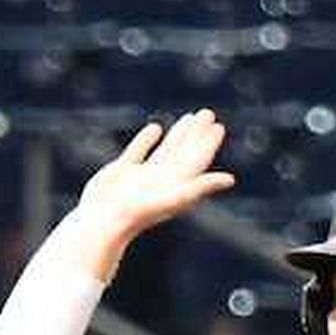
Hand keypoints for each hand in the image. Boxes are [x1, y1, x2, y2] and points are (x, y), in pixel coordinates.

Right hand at [76, 108, 234, 244]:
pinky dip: (148, 139)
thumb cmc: (140, 212)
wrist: (104, 221)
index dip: (209, 144)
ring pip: (166, 151)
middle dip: (197, 134)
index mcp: (176, 186)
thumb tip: (231, 179)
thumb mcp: (176, 197)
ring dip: (178, 135)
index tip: (218, 126)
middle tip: (208, 114)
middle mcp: (162, 181)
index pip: (198, 161)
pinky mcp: (123, 171)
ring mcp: (142, 176)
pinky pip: (140, 151)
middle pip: (185, 153)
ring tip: (188, 118)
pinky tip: (155, 129)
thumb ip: (202, 186)